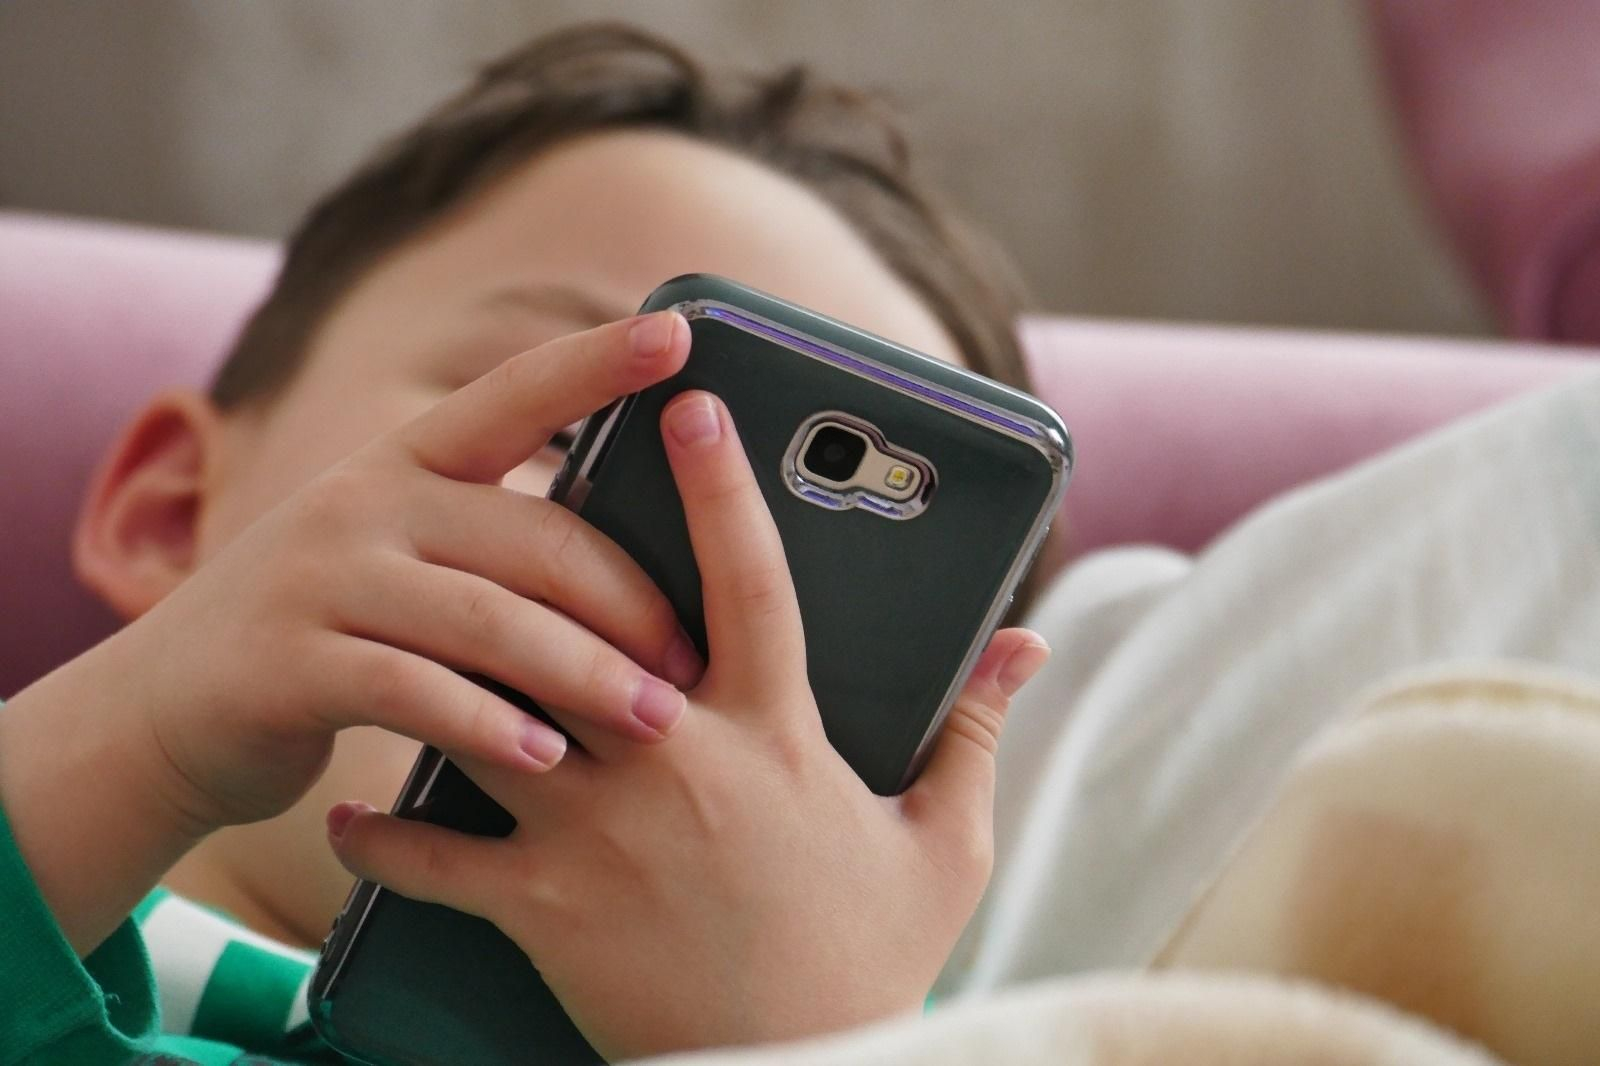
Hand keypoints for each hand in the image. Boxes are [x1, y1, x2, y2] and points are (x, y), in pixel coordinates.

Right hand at [0, 312, 698, 951]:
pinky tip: (545, 758)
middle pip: (533, 538)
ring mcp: (321, 578)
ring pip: (487, 620)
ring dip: (584, 675)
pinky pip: (414, 692)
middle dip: (630, 602)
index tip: (681, 332)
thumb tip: (641, 561)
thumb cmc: (330, 632)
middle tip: (693, 662)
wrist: (163, 710)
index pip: (514, 394)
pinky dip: (488, 725)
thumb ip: (491, 544)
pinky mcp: (288, 664)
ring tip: (656, 719)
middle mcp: (364, 500)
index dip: (598, 361)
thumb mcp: (398, 558)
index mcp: (405, 461)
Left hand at [328, 391, 1051, 1059]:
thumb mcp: (947, 846)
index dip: (723, 485)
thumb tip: (1026, 646)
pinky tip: (354, 812)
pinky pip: (436, 858)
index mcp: (774, 735)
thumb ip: (976, 733)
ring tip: (413, 641)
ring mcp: (597, 832)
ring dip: (448, 675)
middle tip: (510, 503)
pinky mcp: (542, 907)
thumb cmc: (870, 964)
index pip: (750, 581)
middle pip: (584, 624)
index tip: (691, 405)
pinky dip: (385, 838)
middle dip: (547, 557)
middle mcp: (675, 762)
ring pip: (492, 714)